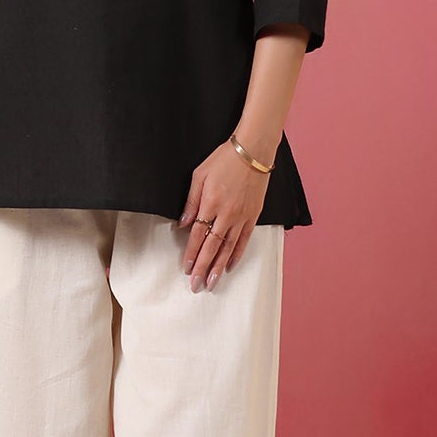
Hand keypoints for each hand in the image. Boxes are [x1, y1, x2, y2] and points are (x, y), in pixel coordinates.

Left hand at [176, 140, 271, 290]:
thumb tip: (183, 223)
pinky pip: (244, 240)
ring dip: (219, 267)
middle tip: (196, 285)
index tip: (186, 268)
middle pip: (212, 246)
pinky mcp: (253, 216)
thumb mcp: (199, 175)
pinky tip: (230, 266)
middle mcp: (227, 214)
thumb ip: (191, 201)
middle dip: (203, 267)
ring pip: (228, 248)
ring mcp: (242, 217)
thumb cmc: (224, 160)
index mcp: (211, 203)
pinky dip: (237, 254)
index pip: (198, 235)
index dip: (191, 253)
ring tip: (212, 283)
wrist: (253, 152)